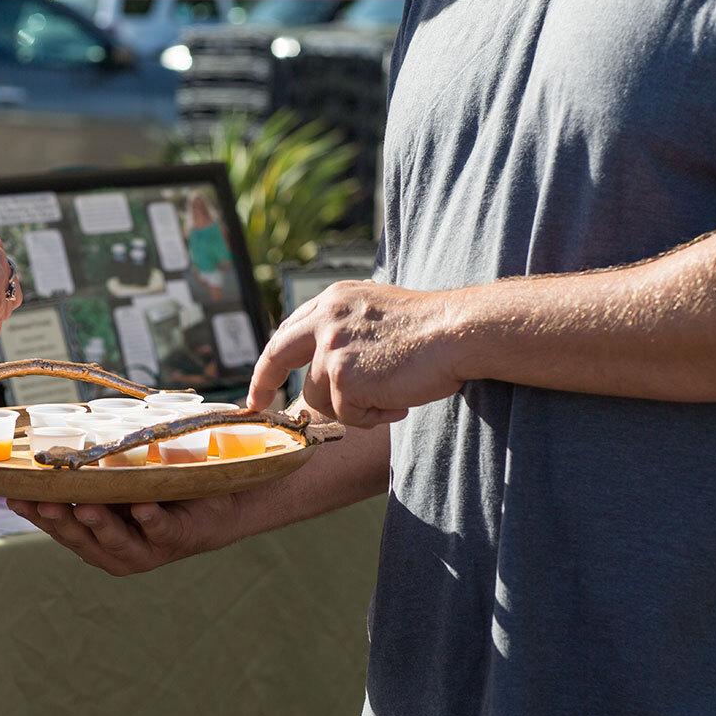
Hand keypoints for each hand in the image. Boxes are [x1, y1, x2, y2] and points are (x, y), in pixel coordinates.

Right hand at [7, 493, 240, 575]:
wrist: (216, 504)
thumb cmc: (157, 491)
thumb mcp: (117, 483)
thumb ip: (88, 476)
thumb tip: (46, 445)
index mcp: (94, 538)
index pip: (58, 528)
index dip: (36, 515)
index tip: (15, 497)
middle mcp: (115, 551)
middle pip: (81, 540)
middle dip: (61, 522)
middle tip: (44, 502)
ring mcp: (145, 550)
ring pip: (116, 541)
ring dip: (100, 524)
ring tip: (86, 507)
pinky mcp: (176, 539)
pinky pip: (160, 530)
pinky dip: (150, 519)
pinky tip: (142, 506)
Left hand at [247, 280, 463, 427]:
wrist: (458, 331)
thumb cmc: (433, 327)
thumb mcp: (378, 312)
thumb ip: (348, 330)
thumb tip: (330, 364)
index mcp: (332, 300)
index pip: (289, 330)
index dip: (274, 357)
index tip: (263, 378)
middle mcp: (324, 320)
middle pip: (277, 356)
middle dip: (262, 383)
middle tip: (256, 404)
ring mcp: (330, 349)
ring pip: (319, 398)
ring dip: (353, 406)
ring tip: (393, 393)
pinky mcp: (341, 378)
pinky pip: (347, 414)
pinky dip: (374, 415)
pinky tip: (399, 398)